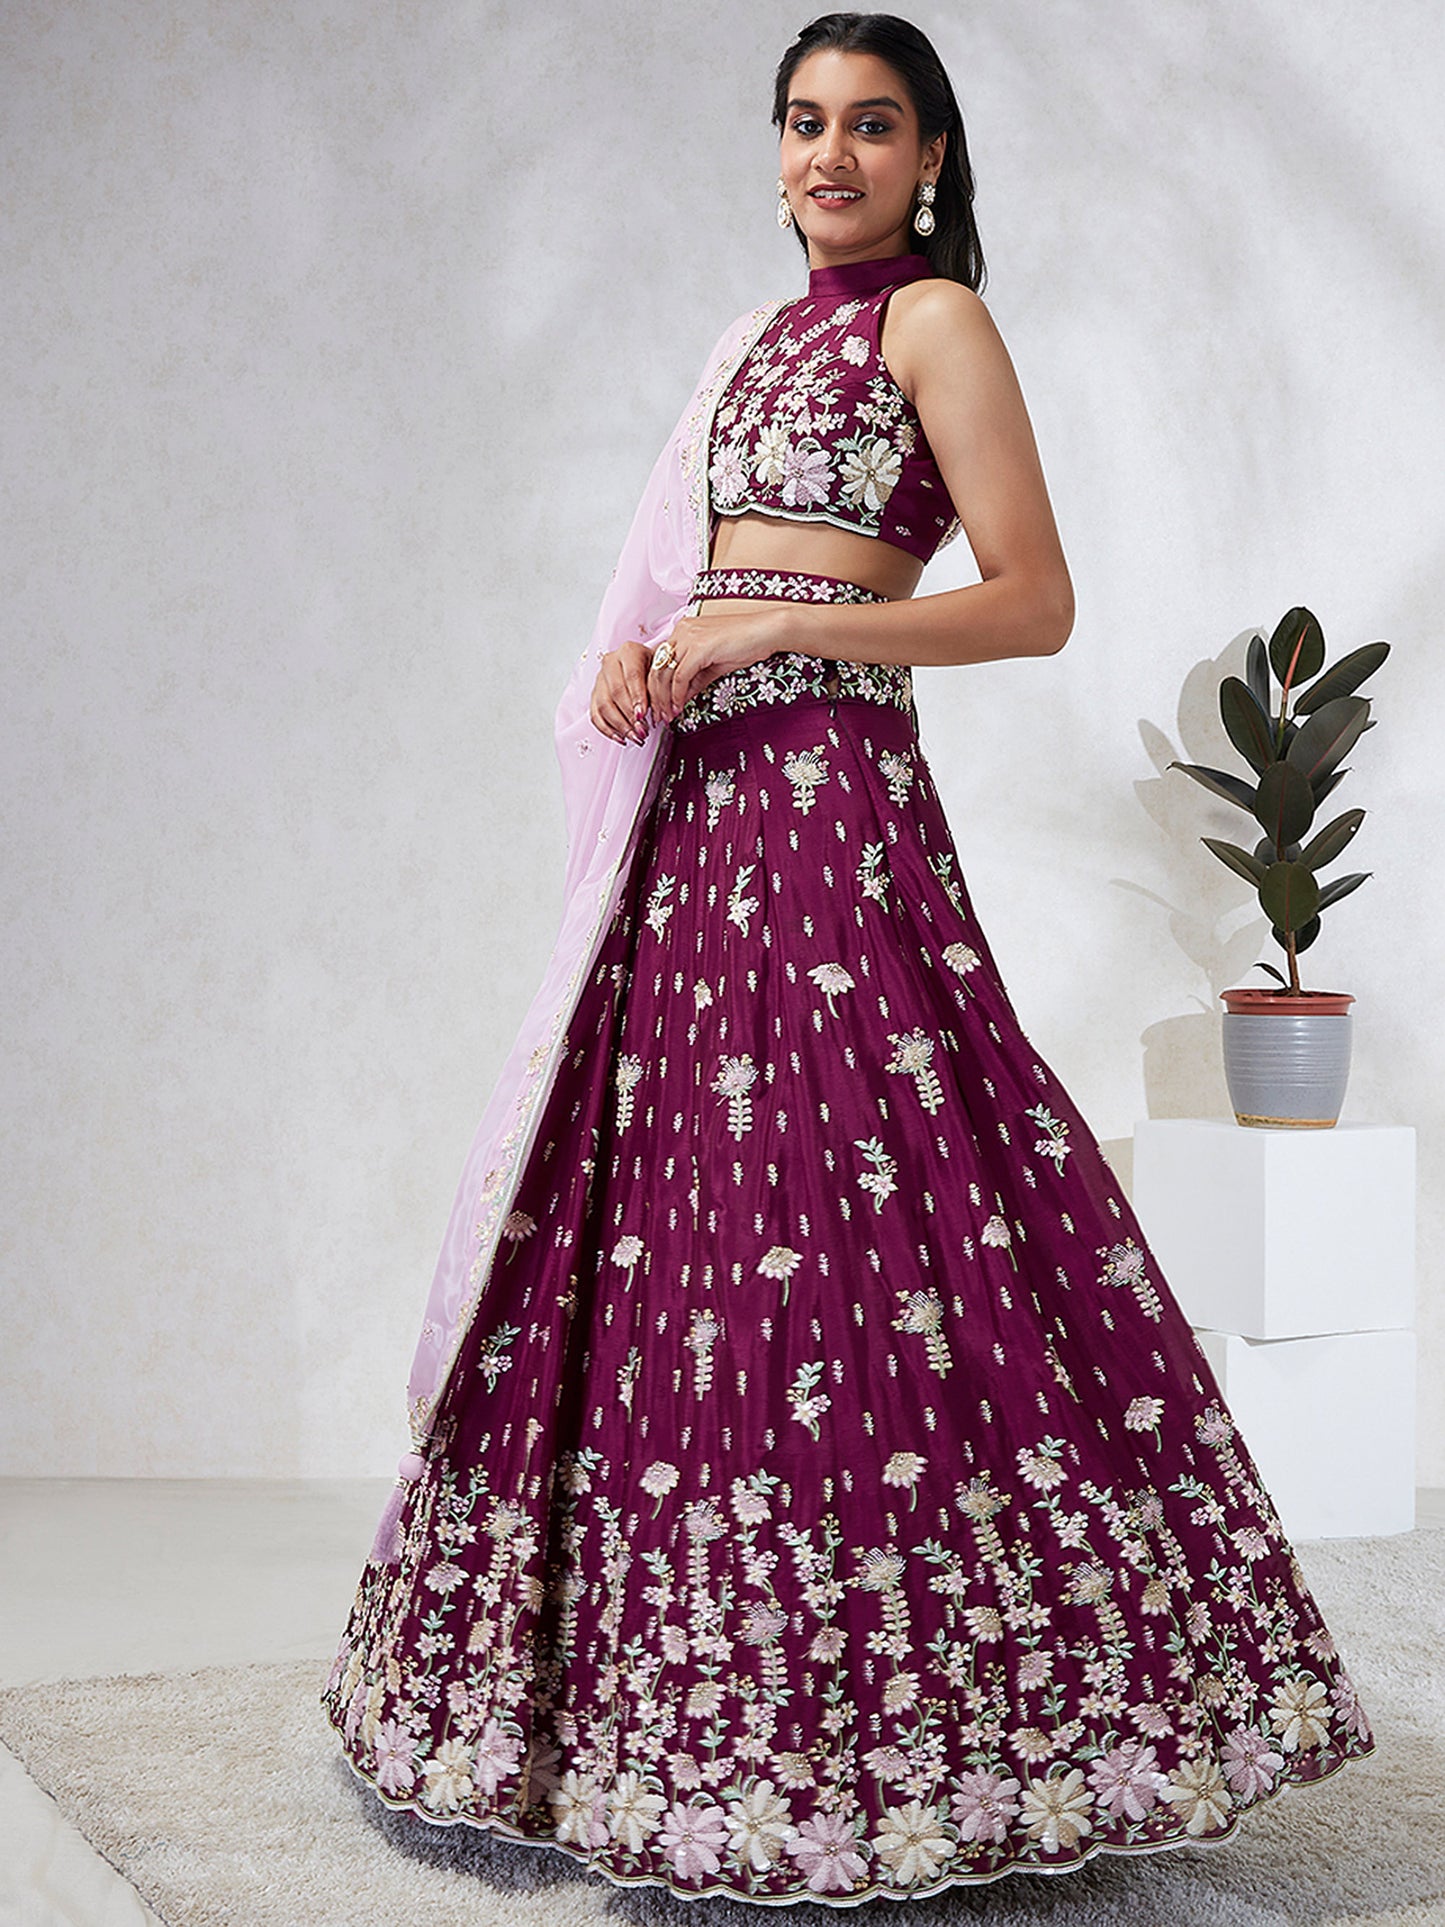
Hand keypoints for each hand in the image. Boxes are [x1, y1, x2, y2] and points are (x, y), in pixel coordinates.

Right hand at [589, 640, 653, 744]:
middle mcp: (610, 662)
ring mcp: (600, 679)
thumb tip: (656, 714)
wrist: (645, 664)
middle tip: (642, 730)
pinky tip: (621, 738)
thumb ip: (658, 689)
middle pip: (615, 692)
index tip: (643, 715)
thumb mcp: (661, 672)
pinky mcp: (594, 695)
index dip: (637, 697)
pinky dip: (607, 730)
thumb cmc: (655, 669)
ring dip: (620, 725)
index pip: (631, 675)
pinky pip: (595, 715)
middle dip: (629, 716)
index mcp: (629, 651)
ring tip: (635, 737)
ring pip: (604, 705)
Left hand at [647, 603, 792, 721]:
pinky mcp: (698, 647)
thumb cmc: (746, 644)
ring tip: (668, 716)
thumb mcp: (714, 665)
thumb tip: (680, 699)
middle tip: (660, 716)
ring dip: (664, 699)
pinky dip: (677, 695)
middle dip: (655, 696)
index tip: (660, 706)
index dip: (656, 687)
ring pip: (664, 673)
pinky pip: (680, 676)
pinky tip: (679, 707)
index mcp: (683, 631)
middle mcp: (681, 631)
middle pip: (656, 668)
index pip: (659, 661)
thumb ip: (695, 680)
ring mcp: (688, 637)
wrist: (767, 631)